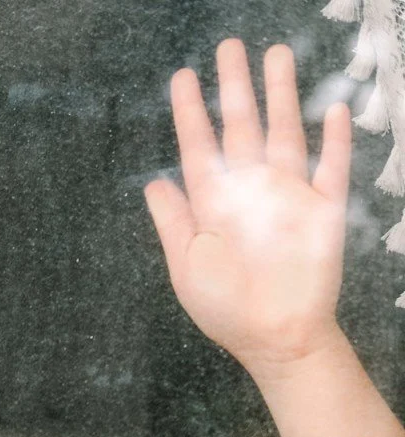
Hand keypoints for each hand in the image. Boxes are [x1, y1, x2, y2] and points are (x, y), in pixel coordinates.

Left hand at [145, 39, 351, 376]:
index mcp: (214, 205)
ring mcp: (288, 197)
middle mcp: (251, 192)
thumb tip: (153, 182)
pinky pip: (332, 167)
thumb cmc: (227, 310)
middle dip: (235, 88)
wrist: (275, 339)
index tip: (183, 78)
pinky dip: (334, 139)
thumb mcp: (187, 268)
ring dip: (282, 96)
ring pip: (286, 133)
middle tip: (229, 46)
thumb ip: (174, 223)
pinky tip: (331, 108)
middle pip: (242, 128)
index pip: (199, 148)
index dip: (190, 113)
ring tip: (276, 55)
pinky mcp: (323, 210)